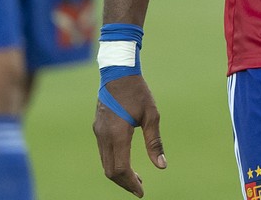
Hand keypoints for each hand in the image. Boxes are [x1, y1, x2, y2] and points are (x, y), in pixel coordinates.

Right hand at [93, 74, 166, 196]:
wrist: (118, 73)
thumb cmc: (138, 92)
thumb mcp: (152, 116)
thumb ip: (154, 142)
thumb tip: (162, 166)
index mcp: (118, 135)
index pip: (121, 169)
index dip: (131, 184)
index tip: (141, 192)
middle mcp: (104, 136)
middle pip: (110, 171)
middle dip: (125, 183)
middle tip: (140, 188)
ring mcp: (98, 132)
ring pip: (105, 162)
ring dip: (119, 173)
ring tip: (136, 177)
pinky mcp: (97, 128)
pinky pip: (103, 152)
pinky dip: (113, 162)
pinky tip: (126, 161)